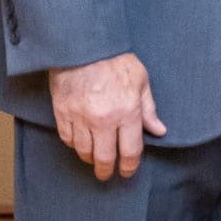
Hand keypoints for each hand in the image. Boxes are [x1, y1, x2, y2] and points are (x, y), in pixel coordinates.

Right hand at [47, 53, 164, 180]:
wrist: (82, 46)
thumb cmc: (115, 60)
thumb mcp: (141, 81)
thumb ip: (148, 109)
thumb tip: (158, 130)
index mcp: (127, 112)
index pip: (130, 150)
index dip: (129, 166)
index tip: (127, 171)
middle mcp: (103, 119)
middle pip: (105, 157)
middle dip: (107, 170)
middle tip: (107, 174)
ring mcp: (80, 117)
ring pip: (84, 151)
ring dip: (90, 159)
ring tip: (95, 160)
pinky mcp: (62, 113)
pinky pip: (67, 138)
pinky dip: (74, 145)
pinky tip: (80, 144)